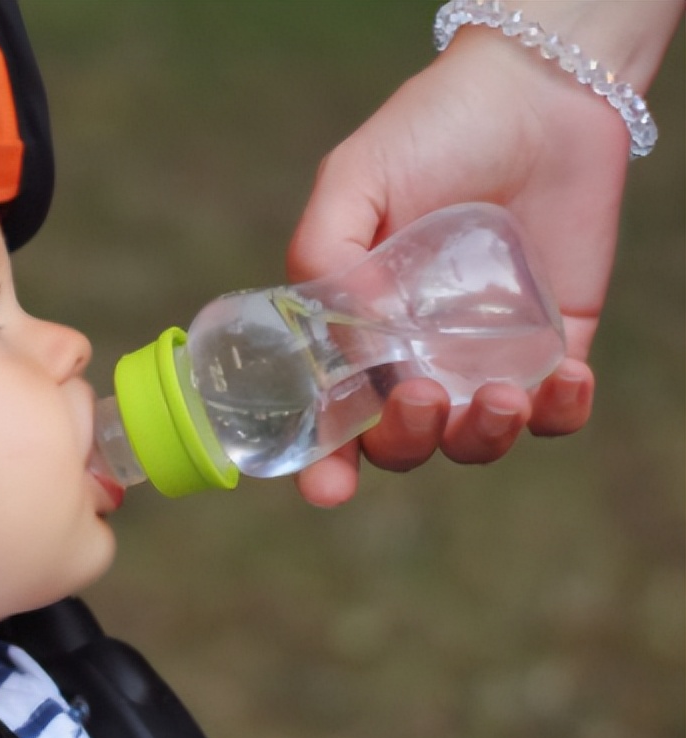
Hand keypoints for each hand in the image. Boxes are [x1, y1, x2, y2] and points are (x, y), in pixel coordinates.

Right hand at [286, 29, 619, 506]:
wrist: (535, 96)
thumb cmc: (429, 132)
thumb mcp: (354, 179)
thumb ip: (326, 248)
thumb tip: (345, 329)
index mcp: (354, 331)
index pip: (331, 417)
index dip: (324, 466)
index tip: (327, 490)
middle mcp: (412, 357)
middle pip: (401, 443)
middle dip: (407, 442)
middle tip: (421, 397)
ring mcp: (481, 358)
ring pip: (474, 441)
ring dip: (482, 438)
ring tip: (500, 396)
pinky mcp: (550, 347)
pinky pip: (556, 413)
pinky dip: (560, 414)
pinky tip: (563, 380)